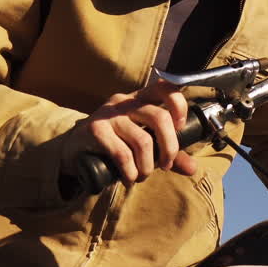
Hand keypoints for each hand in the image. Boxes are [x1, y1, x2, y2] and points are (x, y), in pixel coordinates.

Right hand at [61, 80, 197, 186]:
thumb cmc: (113, 144)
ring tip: (141, 175)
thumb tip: (192, 167)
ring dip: (147, 167)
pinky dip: (130, 172)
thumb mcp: (141, 144)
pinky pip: (123, 154)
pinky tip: (128, 178)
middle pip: (159, 118)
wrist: (74, 150)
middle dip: (169, 148)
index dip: (178, 106)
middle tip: (165, 165)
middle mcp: (124, 101)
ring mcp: (109, 114)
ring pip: (143, 141)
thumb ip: (167, 153)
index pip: (164, 88)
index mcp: (139, 99)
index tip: (179, 128)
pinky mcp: (96, 130)